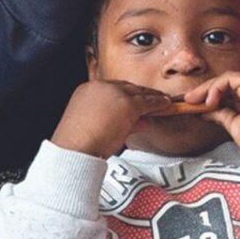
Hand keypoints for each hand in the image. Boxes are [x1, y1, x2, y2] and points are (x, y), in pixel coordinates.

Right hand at [51, 80, 171, 157]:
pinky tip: (165, 105)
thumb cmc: (79, 145)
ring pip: (138, 92)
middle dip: (140, 94)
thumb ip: (117, 120)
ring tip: (162, 102)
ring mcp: (114, 93)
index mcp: (87, 90)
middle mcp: (100, 87)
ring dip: (151, 97)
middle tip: (152, 100)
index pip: (112, 88)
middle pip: (126, 87)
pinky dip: (158, 103)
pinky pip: (147, 102)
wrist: (73, 151)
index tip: (135, 98)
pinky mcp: (127, 103)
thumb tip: (138, 121)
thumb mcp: (95, 127)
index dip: (126, 94)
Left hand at [182, 72, 239, 159]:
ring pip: (227, 78)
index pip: (229, 89)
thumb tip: (207, 111)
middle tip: (189, 100)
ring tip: (195, 100)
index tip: (194, 104)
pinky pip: (230, 78)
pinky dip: (216, 88)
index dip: (210, 95)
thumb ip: (221, 114)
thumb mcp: (234, 125)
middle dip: (205, 90)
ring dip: (208, 88)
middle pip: (227, 82)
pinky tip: (210, 101)